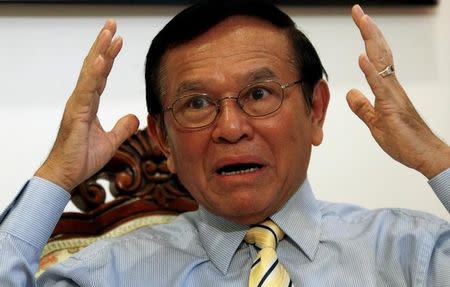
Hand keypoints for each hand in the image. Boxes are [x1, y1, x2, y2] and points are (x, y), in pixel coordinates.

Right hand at [35, 20, 138, 191]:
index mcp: (89, 104)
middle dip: (104, 44)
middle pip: (94, 67)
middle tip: (112, 24)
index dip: (110, 57)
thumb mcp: (110, 141)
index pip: (101, 75)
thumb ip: (122, 128)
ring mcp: (77, 104)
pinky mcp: (76, 113)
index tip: (119, 40)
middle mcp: (82, 99)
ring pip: (90, 72)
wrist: (66, 175)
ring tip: (109, 31)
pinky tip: (102, 59)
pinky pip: (87, 90)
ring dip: (100, 51)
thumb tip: (134, 117)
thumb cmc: (81, 158)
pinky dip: (95, 74)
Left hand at [347, 5, 449, 178]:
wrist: (425, 156)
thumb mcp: (375, 123)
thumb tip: (351, 93)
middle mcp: (392, 87)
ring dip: (371, 41)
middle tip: (358, 11)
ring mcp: (394, 96)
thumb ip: (363, 108)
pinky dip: (371, 71)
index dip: (368, 39)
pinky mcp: (393, 108)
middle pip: (380, 53)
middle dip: (368, 30)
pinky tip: (362, 58)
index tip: (360, 21)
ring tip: (363, 20)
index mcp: (387, 89)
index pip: (376, 58)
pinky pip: (381, 86)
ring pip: (382, 62)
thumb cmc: (405, 141)